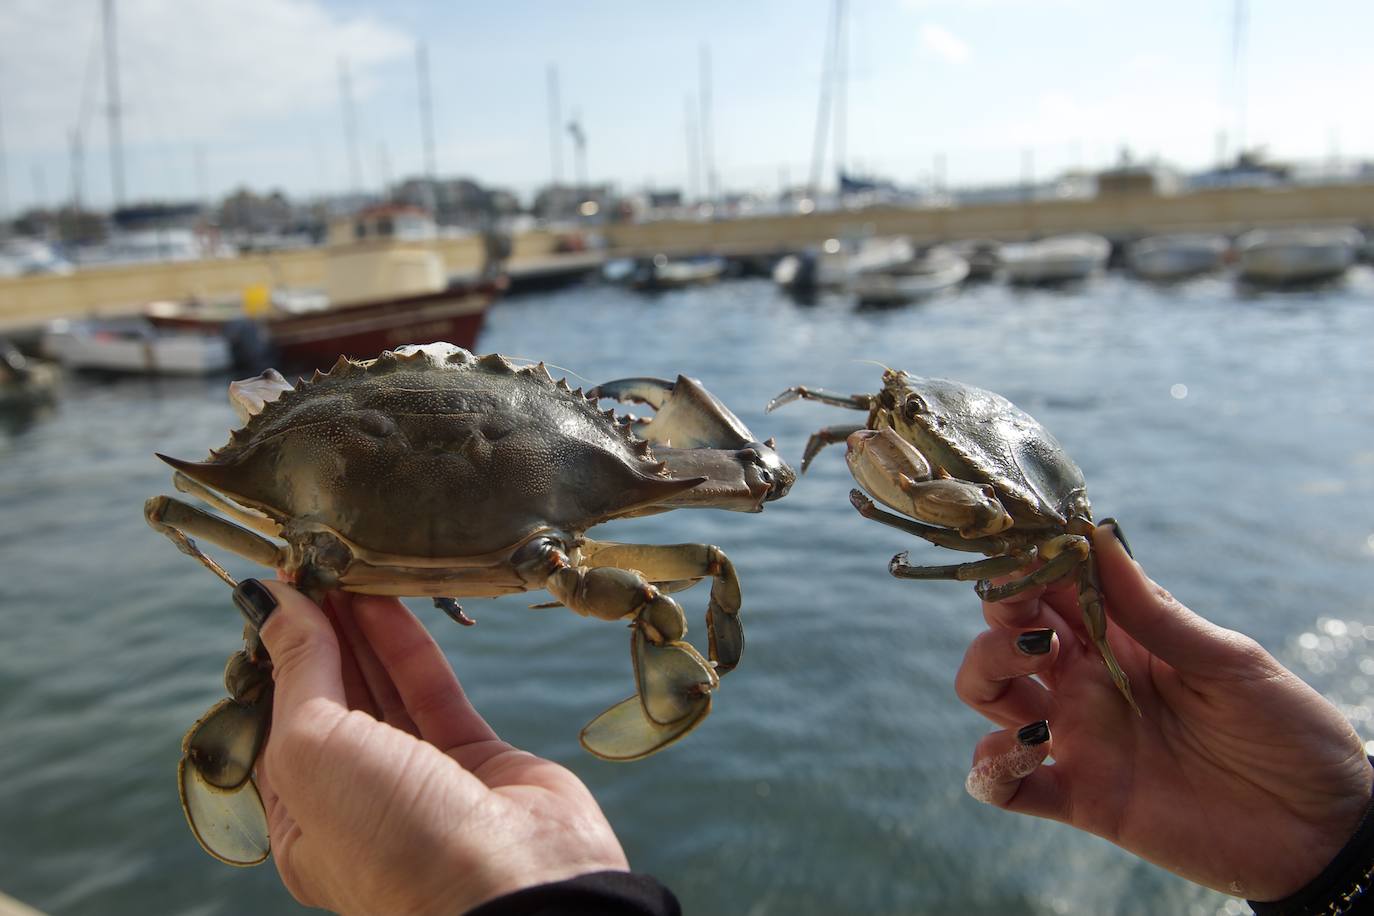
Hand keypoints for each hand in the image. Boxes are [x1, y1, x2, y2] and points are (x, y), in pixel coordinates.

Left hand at [251, 582, 628, 914]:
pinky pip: (432, 690)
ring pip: (384, 689)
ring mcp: (421, 778)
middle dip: (320, 633)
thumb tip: (270, 600)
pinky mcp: (477, 757)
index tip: (274, 591)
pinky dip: (408, 645)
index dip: (275, 655)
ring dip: (362, 629)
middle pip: (333, 700)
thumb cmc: (392, 838)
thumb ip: (298, 670)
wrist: (509, 887)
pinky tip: (387, 600)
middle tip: (314, 565)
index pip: (277, 722)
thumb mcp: (313, 750)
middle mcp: (360, 800)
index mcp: (304, 821)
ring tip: (347, 567)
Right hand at [957, 525, 1371, 900]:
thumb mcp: (1228, 660)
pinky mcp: (1081, 797)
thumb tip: (1096, 535)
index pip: (1051, 587)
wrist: (1323, 828)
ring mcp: (1079, 738)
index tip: (1025, 556)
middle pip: (1003, 635)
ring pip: (990, 696)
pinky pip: (1005, 787)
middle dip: (1000, 619)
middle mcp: (1087, 681)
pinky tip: (1025, 752)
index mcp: (1120, 638)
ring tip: (1034, 678)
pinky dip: (991, 768)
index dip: (1026, 567)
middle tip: (1035, 631)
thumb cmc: (1287, 731)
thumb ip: (1154, 611)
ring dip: (986, 676)